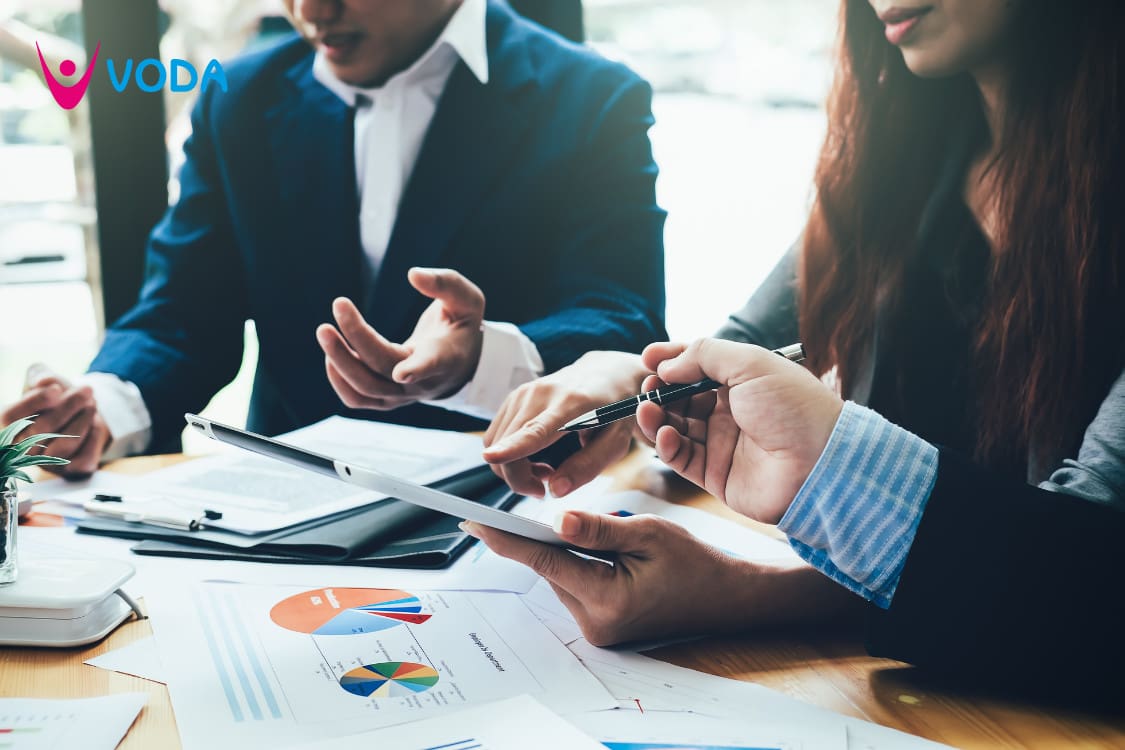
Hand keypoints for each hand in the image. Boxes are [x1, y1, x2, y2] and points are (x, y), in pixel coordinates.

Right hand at [0, 366, 110, 477]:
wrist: (79, 418)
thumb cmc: (57, 399)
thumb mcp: (47, 381)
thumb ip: (42, 376)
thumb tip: (43, 381)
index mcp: (8, 425)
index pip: (11, 417)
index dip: (34, 402)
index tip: (56, 389)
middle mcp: (21, 450)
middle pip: (42, 429)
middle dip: (69, 406)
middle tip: (87, 390)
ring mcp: (45, 464)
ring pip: (66, 444)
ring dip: (83, 420)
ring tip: (92, 403)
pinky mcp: (69, 472)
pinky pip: (84, 458)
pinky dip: (94, 437)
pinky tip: (95, 423)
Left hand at [316, 268, 484, 410]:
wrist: (459, 365)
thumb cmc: (461, 327)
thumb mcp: (467, 300)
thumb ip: (445, 284)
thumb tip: (413, 274)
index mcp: (446, 356)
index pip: (432, 364)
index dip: (418, 369)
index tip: (402, 373)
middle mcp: (423, 381)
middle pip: (384, 368)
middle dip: (358, 338)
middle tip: (339, 304)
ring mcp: (403, 395)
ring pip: (366, 388)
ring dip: (340, 361)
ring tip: (325, 331)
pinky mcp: (386, 399)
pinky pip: (357, 399)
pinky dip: (339, 380)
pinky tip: (331, 354)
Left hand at [461, 510, 764, 645]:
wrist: (726, 599)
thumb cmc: (696, 562)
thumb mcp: (649, 533)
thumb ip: (599, 529)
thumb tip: (557, 520)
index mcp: (607, 598)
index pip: (545, 560)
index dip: (506, 539)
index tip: (473, 522)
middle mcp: (596, 622)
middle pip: (551, 567)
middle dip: (549, 537)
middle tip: (554, 512)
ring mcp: (598, 630)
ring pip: (563, 575)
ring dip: (570, 551)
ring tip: (610, 538)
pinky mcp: (602, 627)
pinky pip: (576, 586)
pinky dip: (580, 564)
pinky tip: (605, 553)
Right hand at [482, 351, 648, 497]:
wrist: (606, 373)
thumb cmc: (614, 410)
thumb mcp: (616, 442)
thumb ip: (587, 467)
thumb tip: (554, 491)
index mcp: (571, 405)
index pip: (536, 430)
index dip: (512, 447)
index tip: (492, 457)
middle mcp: (541, 394)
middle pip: (508, 446)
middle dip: (519, 480)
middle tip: (545, 488)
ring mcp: (523, 393)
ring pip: (497, 445)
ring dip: (514, 468)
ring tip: (546, 470)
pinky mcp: (513, 397)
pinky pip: (497, 437)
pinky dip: (509, 455)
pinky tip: (534, 456)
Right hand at [637, 339, 842, 523]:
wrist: (821, 463)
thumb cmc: (794, 407)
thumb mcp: (750, 363)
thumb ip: (704, 355)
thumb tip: (666, 365)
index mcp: (742, 381)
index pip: (697, 366)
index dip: (671, 361)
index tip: (647, 358)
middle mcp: (730, 411)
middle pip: (681, 398)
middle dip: (660, 391)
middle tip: (647, 387)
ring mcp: (721, 443)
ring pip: (675, 427)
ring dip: (656, 417)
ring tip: (647, 410)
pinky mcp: (715, 474)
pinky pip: (681, 458)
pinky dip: (666, 445)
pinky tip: (664, 435)